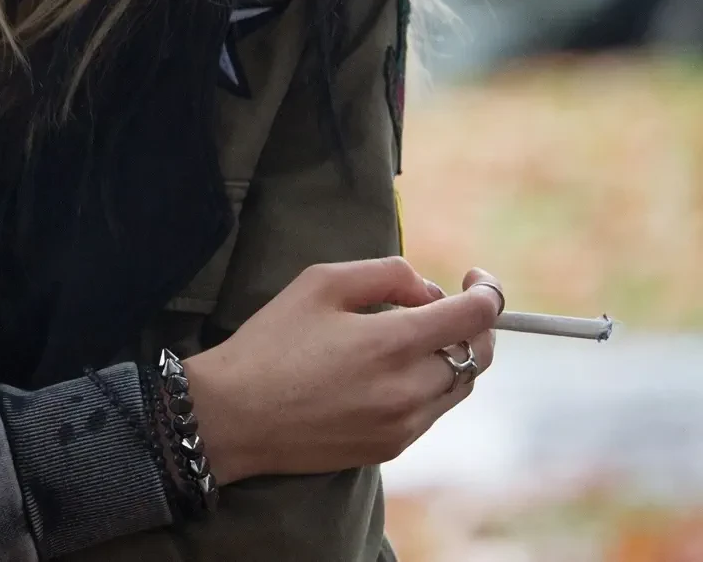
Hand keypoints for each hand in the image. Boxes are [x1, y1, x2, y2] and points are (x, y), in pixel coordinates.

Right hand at [181, 260, 502, 482]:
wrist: (232, 416)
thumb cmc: (269, 344)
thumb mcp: (317, 284)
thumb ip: (384, 273)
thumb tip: (425, 290)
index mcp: (392, 343)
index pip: (476, 316)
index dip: (486, 291)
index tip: (473, 279)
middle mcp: (410, 389)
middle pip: (479, 354)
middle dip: (474, 324)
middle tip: (445, 306)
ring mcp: (405, 424)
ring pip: (460, 385)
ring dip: (451, 356)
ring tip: (410, 338)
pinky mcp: (392, 447)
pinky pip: (432, 410)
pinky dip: (426, 384)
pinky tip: (387, 372)